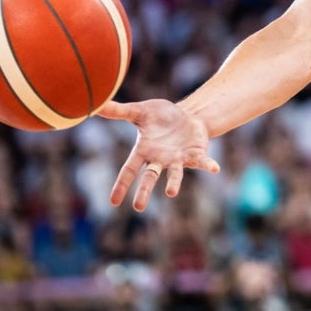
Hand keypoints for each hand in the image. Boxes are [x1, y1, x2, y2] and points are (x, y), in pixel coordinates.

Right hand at [96, 98, 219, 211]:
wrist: (187, 115)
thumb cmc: (160, 116)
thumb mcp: (139, 111)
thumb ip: (120, 111)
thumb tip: (95, 104)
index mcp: (144, 151)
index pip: (129, 170)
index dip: (121, 185)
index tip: (113, 202)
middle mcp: (159, 159)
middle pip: (149, 177)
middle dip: (144, 191)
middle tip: (138, 207)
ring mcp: (177, 159)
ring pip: (175, 174)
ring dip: (174, 182)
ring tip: (171, 193)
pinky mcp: (195, 155)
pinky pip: (201, 162)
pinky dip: (208, 165)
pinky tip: (215, 169)